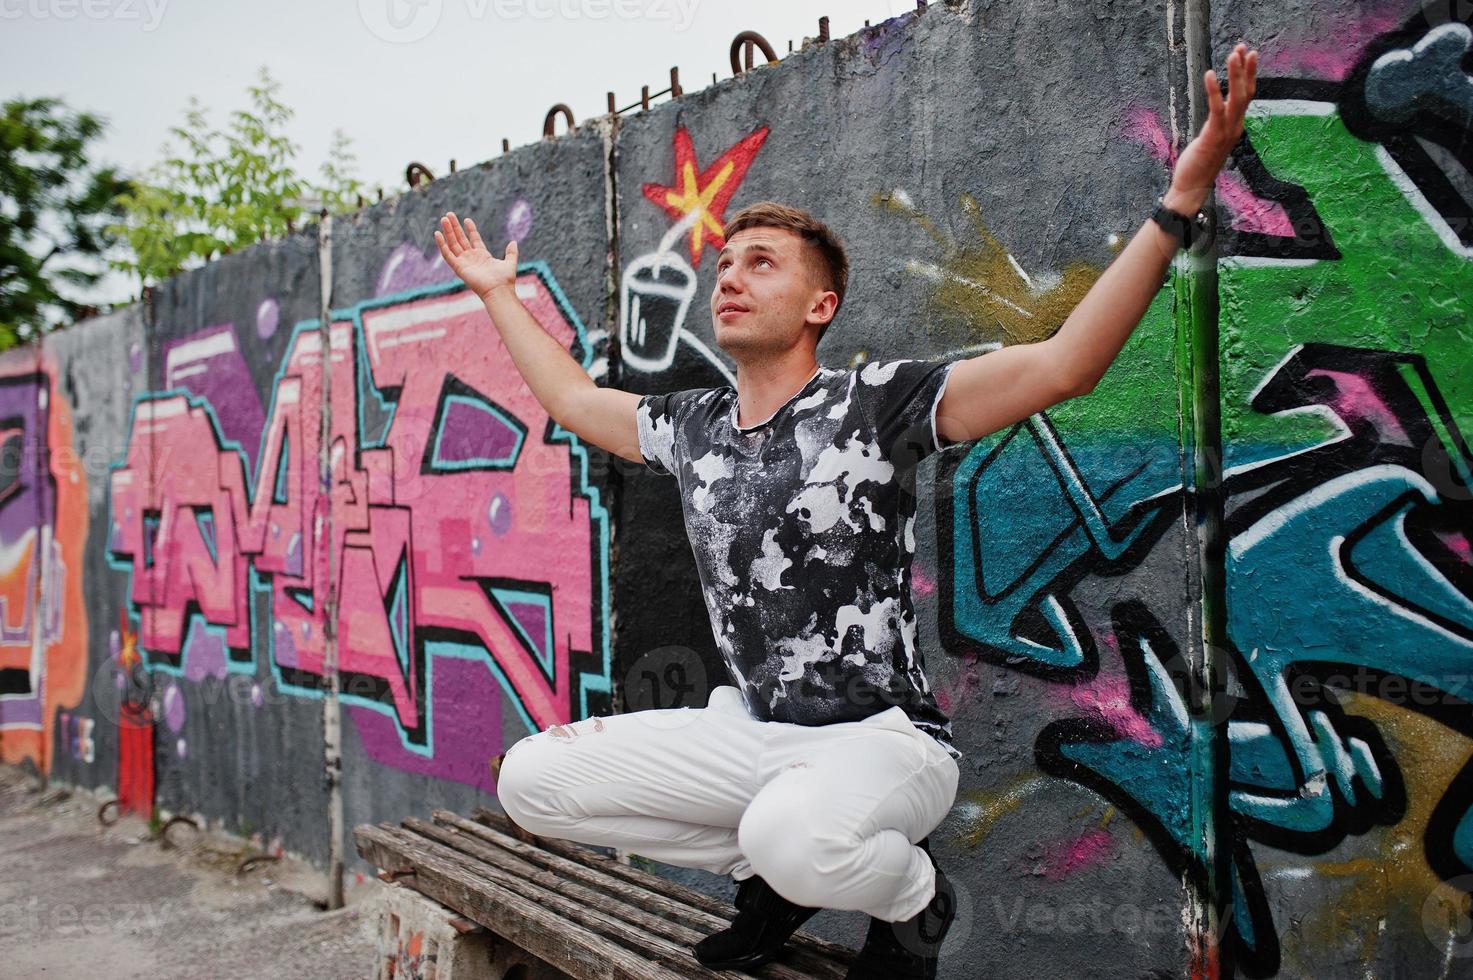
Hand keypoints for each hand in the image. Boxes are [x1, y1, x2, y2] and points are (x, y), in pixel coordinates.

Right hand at [434, 211, 516, 300]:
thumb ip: (511, 253)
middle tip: (449, 214)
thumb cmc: (505, 280)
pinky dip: (442, 244)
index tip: (467, 220)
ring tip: (444, 219)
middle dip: (455, 227)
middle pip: (460, 239)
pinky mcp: (458, 267)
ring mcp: (464, 262)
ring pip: (453, 244)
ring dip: (448, 231)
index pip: (474, 239)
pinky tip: (437, 233)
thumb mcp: (510, 263)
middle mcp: (471, 258)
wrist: (499, 290)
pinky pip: (447, 254)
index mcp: (482, 256)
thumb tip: (513, 242)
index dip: (470, 229)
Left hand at [1164, 42, 1258, 214]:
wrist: (1192, 188)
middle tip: (1244, 47)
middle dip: (1245, 69)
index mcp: (1235, 127)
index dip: (1248, 76)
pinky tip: (1210, 74)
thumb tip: (1217, 112)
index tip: (1247, 56)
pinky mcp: (1213, 136)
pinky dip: (1214, 91)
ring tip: (1233, 54)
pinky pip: (1216, 109)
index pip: (1246, 96)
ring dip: (1236, 75)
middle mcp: (1235, 127)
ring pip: (1236, 98)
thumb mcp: (1210, 140)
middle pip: (1246, 93)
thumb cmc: (1198, 165)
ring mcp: (1226, 132)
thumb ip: (1216, 125)